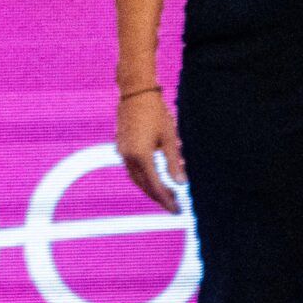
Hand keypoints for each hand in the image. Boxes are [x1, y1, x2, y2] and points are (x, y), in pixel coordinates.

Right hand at [117, 90, 184, 212]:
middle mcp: (128, 157)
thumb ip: (174, 163)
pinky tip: (154, 177)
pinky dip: (143, 177)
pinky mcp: (121, 146)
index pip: (155, 186)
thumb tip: (181, 183)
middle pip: (143, 185)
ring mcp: (122, 151)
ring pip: (136, 178)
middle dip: (159, 197)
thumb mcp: (170, 138)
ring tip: (167, 193)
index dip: (167, 200)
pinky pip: (131, 169)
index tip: (177, 209)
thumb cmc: (156, 113)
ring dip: (150, 188)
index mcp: (141, 156)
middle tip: (174, 205)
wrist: (136, 93)